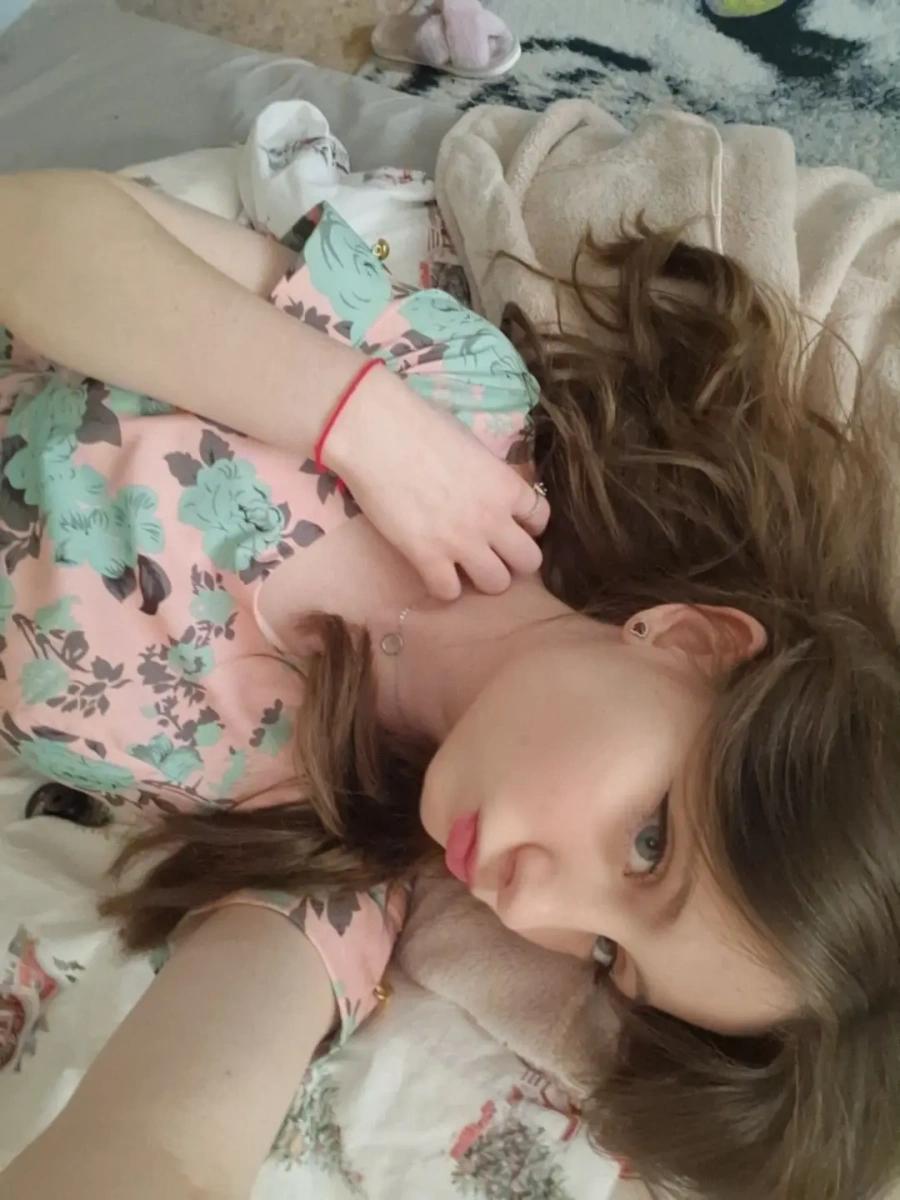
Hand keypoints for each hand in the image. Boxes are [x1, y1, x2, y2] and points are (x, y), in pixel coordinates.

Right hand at [326, 369, 549, 599]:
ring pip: (497, 584)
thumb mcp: (472, 445)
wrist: (375, 431)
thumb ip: (488, 475)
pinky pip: (450, 592)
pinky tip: (433, 570)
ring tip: (464, 566)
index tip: (510, 524)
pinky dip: (444, 586)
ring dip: (483, 577)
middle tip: (491, 551)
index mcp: (507, 485)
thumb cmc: (421, 424)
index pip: (541, 519)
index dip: (527, 525)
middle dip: (513, 559)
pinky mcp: (427, 557)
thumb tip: (485, 487)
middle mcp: (493, 518)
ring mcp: (462, 541)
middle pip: (529, 562)